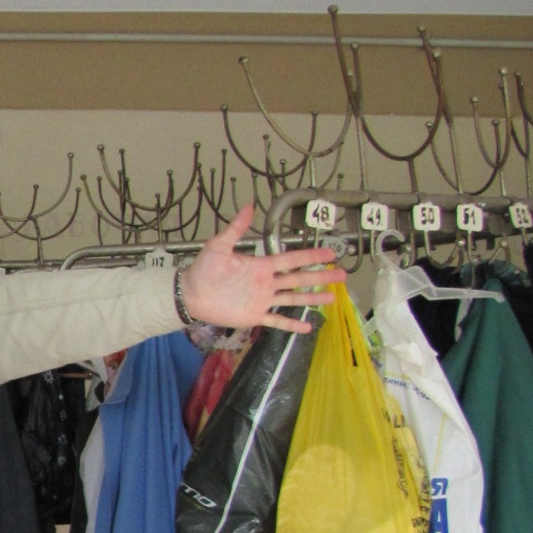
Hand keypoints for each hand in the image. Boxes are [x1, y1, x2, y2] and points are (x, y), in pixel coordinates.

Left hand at [178, 203, 342, 334]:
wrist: (190, 294)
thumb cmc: (203, 269)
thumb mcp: (219, 246)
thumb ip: (237, 229)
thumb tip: (249, 206)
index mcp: (261, 265)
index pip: (291, 259)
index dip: (310, 256)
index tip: (329, 253)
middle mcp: (266, 282)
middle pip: (299, 278)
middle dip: (320, 276)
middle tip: (342, 275)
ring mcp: (262, 300)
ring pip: (293, 299)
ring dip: (312, 298)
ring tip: (332, 298)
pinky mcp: (254, 316)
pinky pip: (276, 320)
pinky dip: (291, 324)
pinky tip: (307, 326)